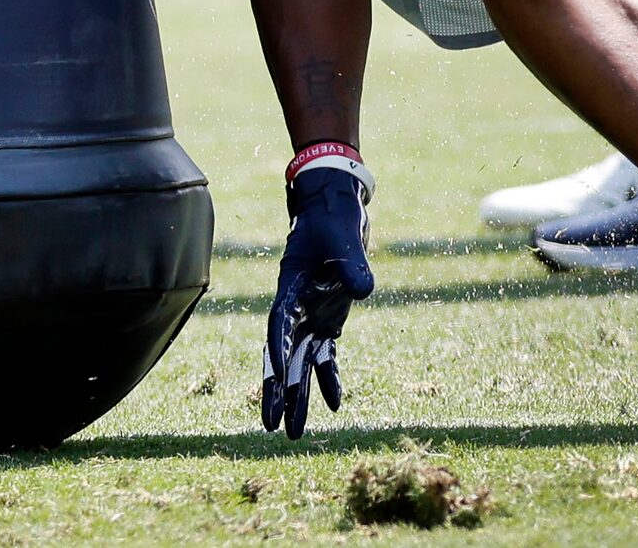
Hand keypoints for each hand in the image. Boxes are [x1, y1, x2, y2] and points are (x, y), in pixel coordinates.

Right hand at [262, 159, 373, 438]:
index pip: (278, 326)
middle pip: (283, 356)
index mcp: (290, 286)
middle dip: (278, 392)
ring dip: (299, 395)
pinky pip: (326, 353)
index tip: (273, 380)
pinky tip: (334, 404)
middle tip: (273, 427)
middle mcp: (296, 307)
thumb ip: (352, 264)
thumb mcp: (343, 236)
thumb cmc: (333, 217)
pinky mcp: (330, 316)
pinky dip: (329, 377)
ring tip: (295, 432)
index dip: (276, 353)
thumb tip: (364, 291)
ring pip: (301, 363)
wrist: (337, 205)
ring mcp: (312, 314)